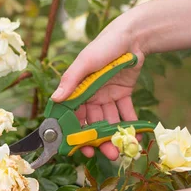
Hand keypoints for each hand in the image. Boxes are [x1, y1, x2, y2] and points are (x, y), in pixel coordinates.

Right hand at [52, 17, 144, 159]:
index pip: (72, 116)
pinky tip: (136, 139)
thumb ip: (70, 80)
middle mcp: (89, 95)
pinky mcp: (123, 94)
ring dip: (113, 137)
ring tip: (120, 152)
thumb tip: (55, 99)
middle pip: (91, 123)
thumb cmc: (104, 45)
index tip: (79, 148)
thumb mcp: (86, 61)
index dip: (74, 133)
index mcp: (77, 89)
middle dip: (97, 140)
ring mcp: (106, 96)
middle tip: (105, 155)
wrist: (133, 35)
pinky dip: (131, 126)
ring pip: (108, 122)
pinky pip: (126, 114)